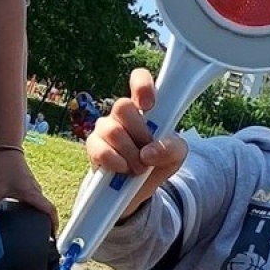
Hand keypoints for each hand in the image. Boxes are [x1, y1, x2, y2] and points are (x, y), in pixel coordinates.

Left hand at [0, 148, 58, 232]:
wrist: (6, 149)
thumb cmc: (4, 166)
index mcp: (32, 194)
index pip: (50, 211)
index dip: (54, 224)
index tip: (53, 236)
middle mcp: (36, 191)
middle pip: (47, 210)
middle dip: (47, 223)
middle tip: (43, 236)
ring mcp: (33, 187)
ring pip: (40, 204)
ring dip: (40, 215)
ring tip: (34, 227)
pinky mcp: (27, 184)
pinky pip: (34, 199)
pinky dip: (33, 207)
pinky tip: (22, 212)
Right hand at [88, 68, 187, 212]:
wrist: (137, 190)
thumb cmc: (157, 163)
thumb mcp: (176, 156)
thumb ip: (172, 148)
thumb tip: (149, 152)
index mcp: (145, 107)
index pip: (139, 80)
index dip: (141, 85)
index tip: (148, 105)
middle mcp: (123, 114)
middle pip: (122, 106)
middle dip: (139, 134)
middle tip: (147, 153)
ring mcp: (105, 128)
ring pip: (113, 131)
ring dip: (130, 154)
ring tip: (138, 168)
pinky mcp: (93, 147)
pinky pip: (101, 150)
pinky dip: (116, 163)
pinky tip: (123, 170)